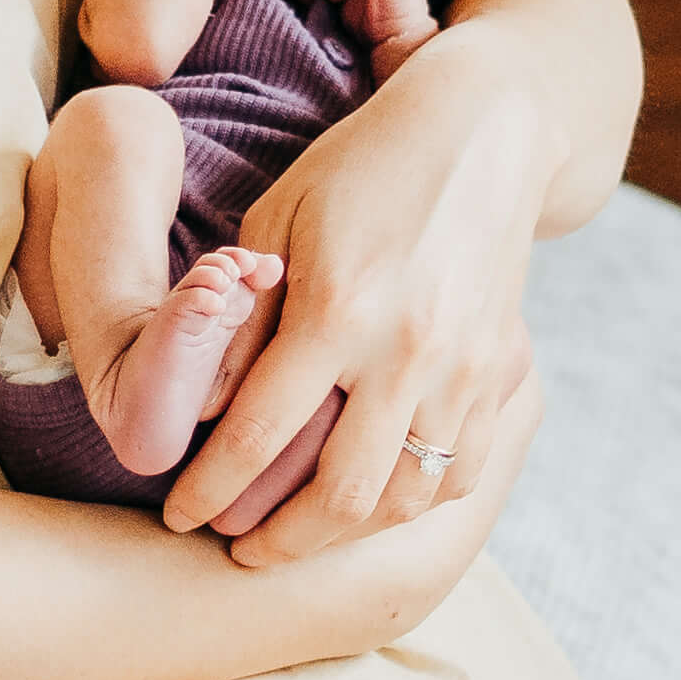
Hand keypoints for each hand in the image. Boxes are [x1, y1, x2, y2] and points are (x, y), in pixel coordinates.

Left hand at [190, 35, 553, 574]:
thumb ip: (243, 324)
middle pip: (339, 493)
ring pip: (405, 498)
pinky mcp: (500, 371)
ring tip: (299, 536)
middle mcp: (409, 351)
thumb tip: (201, 413)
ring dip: (345, 535)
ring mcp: (465, 369)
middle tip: (237, 548)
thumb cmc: (359, 166)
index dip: (210, 489)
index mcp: (338, 310)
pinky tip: (372, 503)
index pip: (258, 435)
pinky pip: (460, 473)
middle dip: (278, 539)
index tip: (179, 515)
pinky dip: (412, 503)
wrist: (482, 132)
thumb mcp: (278, 220)